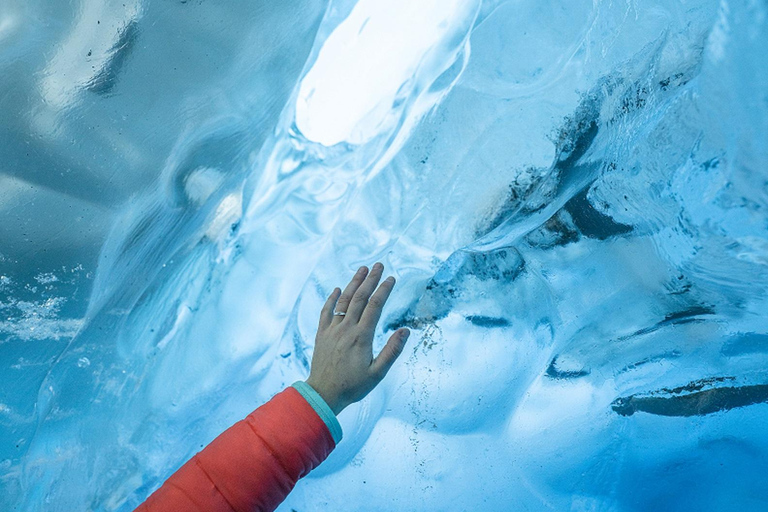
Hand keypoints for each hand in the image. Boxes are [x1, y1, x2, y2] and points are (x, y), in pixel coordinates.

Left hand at [306, 262, 410, 414]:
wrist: (323, 394)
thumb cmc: (353, 386)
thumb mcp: (378, 373)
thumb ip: (392, 351)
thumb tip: (406, 331)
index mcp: (361, 337)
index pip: (374, 306)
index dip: (383, 290)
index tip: (392, 278)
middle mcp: (346, 329)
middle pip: (359, 298)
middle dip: (370, 280)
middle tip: (379, 265)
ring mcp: (332, 330)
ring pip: (343, 301)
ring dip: (353, 283)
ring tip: (362, 269)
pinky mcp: (322, 334)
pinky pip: (326, 311)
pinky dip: (331, 298)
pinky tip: (336, 289)